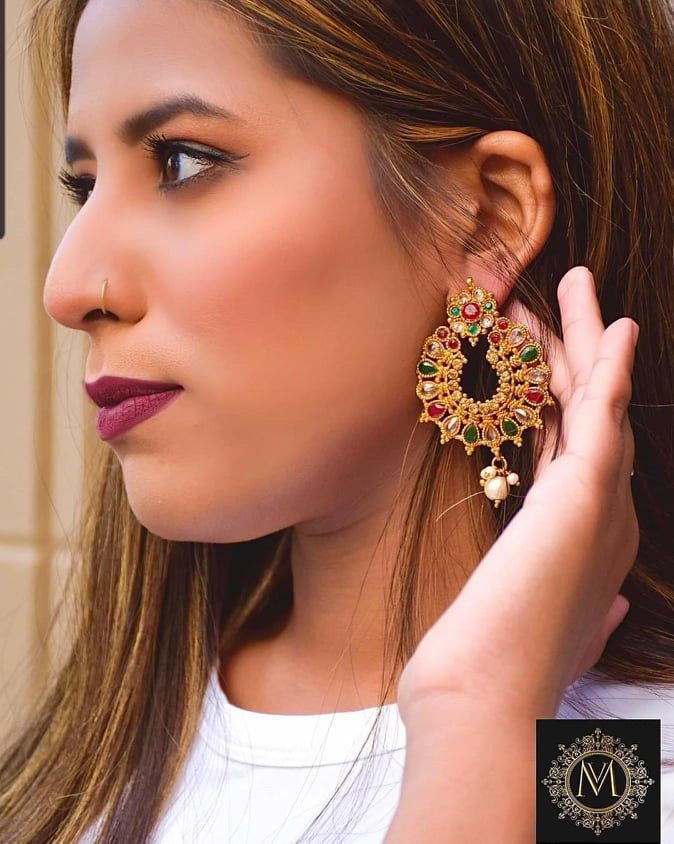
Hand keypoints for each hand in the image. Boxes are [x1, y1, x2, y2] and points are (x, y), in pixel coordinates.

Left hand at [397, 266, 638, 720]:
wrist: (484, 701)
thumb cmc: (489, 667)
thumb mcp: (536, 625)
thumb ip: (584, 611)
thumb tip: (617, 610)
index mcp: (589, 542)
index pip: (576, 447)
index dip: (559, 394)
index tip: (530, 356)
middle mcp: (608, 518)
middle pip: (592, 413)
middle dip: (575, 353)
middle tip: (560, 300)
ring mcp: (604, 505)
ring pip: (599, 401)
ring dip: (589, 340)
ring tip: (578, 284)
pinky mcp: (588, 495)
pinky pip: (604, 414)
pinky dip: (611, 367)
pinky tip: (614, 325)